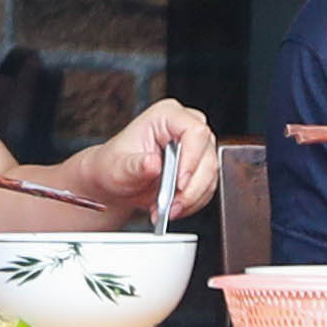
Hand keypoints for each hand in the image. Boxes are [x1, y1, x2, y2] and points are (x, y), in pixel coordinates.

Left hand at [79, 100, 218, 222]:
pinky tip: (174, 207)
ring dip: (191, 198)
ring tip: (167, 210)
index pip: (195, 131)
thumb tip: (152, 164)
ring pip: (210, 174)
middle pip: (206, 155)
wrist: (117, 180)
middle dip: (191, 187)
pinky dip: (193, 202)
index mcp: (166, 116)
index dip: (191, 158)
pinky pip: (208, 187)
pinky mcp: (200, 166)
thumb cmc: (115, 165)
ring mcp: (196, 146)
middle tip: (171, 206)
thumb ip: (135, 166)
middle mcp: (185, 127)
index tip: (179, 183)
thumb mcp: (119, 167)